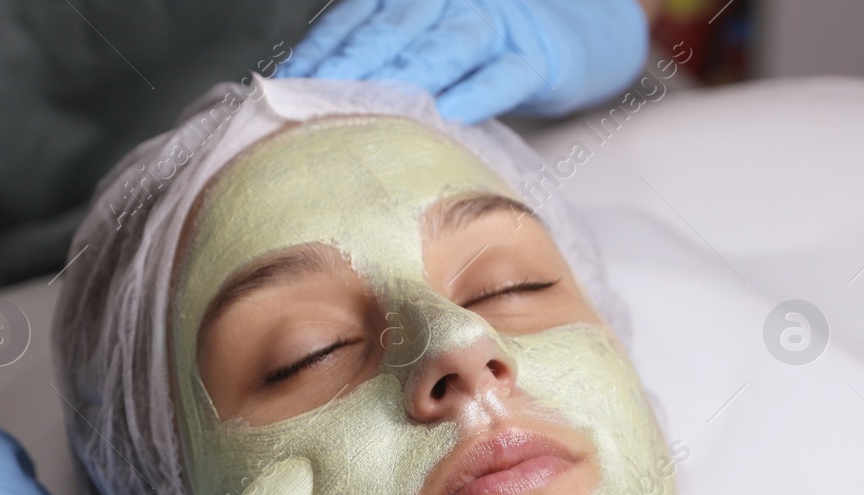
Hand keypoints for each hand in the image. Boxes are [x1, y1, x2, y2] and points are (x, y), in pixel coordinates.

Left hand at [279, 0, 649, 124]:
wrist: (575, 36)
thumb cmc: (485, 52)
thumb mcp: (429, 44)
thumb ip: (384, 59)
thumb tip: (313, 97)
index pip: (360, 15)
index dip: (324, 48)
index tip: (288, 84)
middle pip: (396, 26)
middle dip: (354, 63)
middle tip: (315, 99)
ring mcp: (498, 25)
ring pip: (446, 46)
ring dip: (407, 75)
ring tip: (372, 105)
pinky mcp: (538, 59)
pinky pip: (505, 74)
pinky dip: (478, 92)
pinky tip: (451, 111)